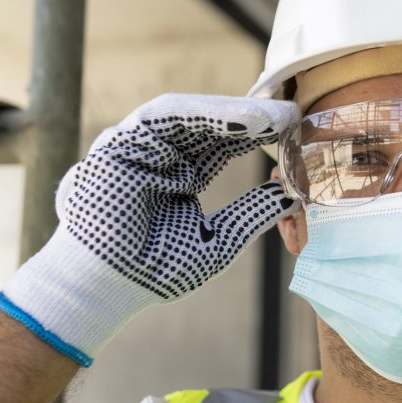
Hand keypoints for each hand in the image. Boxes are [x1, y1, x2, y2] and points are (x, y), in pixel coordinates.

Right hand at [0, 94, 300, 364]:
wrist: (107, 288)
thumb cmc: (157, 271)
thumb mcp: (220, 239)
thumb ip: (252, 213)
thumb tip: (293, 196)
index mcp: (183, 177)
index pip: (225, 146)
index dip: (258, 136)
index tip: (294, 132)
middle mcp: (163, 157)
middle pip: (212, 126)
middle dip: (253, 120)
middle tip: (292, 116)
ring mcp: (141, 147)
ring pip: (191, 117)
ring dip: (234, 114)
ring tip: (274, 117)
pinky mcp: (119, 141)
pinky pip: (162, 117)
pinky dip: (201, 114)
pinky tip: (239, 117)